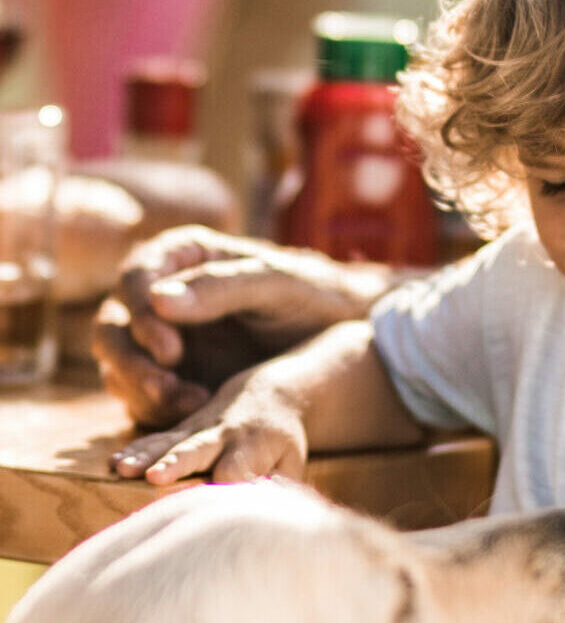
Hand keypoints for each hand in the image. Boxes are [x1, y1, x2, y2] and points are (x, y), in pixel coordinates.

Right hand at [93, 226, 389, 427]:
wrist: (343, 332)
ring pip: (119, 367)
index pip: (135, 280)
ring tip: (192, 405)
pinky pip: (142, 397)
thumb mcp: (277, 283)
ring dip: (142, 391)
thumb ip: (223, 287)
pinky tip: (196, 415)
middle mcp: (163, 296)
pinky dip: (157, 410)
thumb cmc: (312, 293)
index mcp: (184, 257)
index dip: (141, 316)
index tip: (171, 350)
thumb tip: (158, 297)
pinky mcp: (172, 377)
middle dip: (132, 362)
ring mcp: (162, 339)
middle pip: (113, 328)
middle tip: (168, 388)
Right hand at [111, 365, 306, 484]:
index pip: (236, 469)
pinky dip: (136, 450)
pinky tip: (113, 463)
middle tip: (155, 478)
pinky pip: (157, 439)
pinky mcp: (183, 430)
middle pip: (198, 451)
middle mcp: (224, 436)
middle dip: (177, 464)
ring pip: (170, 443)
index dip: (225, 484)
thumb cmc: (280, 442)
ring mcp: (200, 430)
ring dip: (145, 457)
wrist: (270, 396)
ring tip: (122, 469)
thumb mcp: (290, 462)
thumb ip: (277, 487)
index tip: (212, 501)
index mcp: (254, 445)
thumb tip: (261, 511)